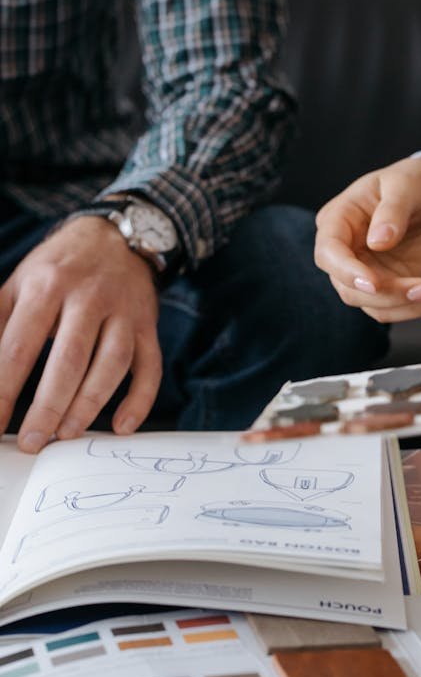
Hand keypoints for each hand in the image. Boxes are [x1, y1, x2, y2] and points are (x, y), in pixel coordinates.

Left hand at [0, 216, 161, 451]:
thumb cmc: (58, 268)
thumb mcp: (18, 282)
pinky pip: (150, 367)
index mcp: (47, 285)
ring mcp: (124, 312)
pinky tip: (121, 426)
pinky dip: (139, 400)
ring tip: (66, 434)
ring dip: (89, 405)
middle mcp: (89, 297)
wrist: (114, 236)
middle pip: (68, 360)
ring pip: (111, 365)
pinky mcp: (148, 326)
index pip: (19, 346)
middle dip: (48, 407)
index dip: (4, 389)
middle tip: (31, 441)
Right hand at [314, 156, 420, 321]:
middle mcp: (348, 252)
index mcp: (339, 220)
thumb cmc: (415, 182)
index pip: (329, 253)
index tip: (374, 283)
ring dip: (411, 305)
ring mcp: (370, 272)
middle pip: (351, 289)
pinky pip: (401, 307)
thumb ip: (392, 210)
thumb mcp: (406, 185)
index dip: (346, 271)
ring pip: (377, 306)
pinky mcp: (393, 286)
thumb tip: (378, 241)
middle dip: (389, 294)